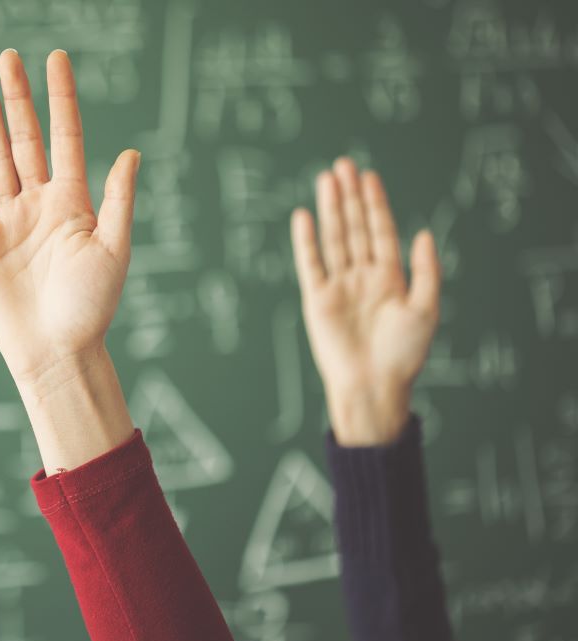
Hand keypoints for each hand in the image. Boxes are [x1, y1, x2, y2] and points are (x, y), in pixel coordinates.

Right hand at [0, 49, 136, 471]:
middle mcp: (38, 205)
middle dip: (17, 98)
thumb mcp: (114, 250)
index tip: (56, 59)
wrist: (55, 352)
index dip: (60, 98)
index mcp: (72, 203)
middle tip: (8, 58)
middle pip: (25, 139)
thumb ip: (118, 200)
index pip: (65, 137)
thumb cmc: (91, 308)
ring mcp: (6, 220)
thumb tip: (131, 152)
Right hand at [291, 158, 441, 445]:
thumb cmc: (404, 354)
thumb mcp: (426, 309)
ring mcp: (338, 286)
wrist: (374, 385)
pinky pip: (310, 263)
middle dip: (350, 196)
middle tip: (344, 165)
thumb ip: (426, 270)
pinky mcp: (317, 299)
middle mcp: (362, 277)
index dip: (375, 204)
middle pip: (354, 228)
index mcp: (389, 277)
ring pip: (334, 238)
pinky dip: (307, 240)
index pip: (380, 231)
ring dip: (330, 209)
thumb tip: (424, 232)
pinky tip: (304, 216)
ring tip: (326, 179)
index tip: (369, 177)